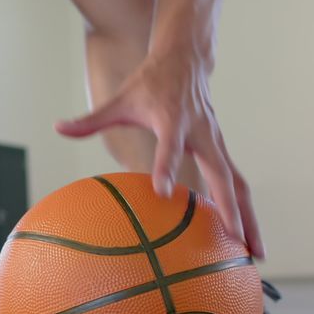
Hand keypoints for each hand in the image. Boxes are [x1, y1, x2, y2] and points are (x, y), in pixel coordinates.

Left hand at [55, 52, 264, 258]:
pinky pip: (236, 183)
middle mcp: (202, 133)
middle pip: (222, 174)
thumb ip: (91, 119)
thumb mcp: (120, 98)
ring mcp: (216, 142)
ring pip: (237, 184)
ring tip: (256, 255)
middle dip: (229, 208)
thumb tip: (58, 128)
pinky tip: (246, 240)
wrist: (186, 59)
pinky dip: (245, 210)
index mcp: (173, 119)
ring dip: (249, 218)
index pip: (170, 145)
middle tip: (235, 241)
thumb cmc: (150, 82)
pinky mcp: (221, 149)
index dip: (166, 166)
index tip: (162, 192)